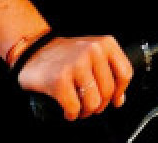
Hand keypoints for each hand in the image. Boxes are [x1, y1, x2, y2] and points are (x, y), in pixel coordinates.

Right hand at [15, 35, 133, 120]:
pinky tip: (68, 111)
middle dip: (100, 105)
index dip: (120, 91)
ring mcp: (76, 65)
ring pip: (93, 102)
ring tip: (79, 108)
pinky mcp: (60, 80)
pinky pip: (74, 108)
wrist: (33, 50)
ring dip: (86, 112)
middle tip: (91, 106)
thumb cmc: (64, 54)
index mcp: (105, 44)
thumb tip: (119, 99)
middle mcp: (93, 51)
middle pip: (108, 91)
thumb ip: (108, 70)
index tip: (115, 100)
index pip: (125, 73)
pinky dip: (72, 114)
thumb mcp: (92, 53)